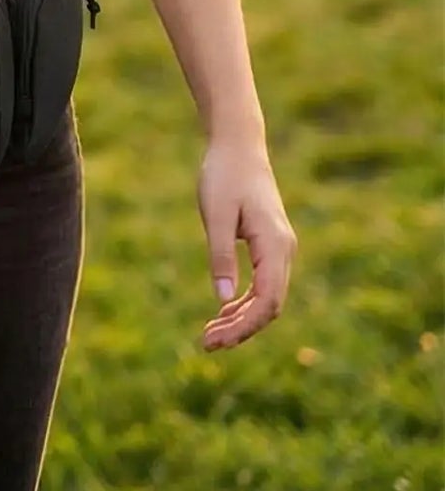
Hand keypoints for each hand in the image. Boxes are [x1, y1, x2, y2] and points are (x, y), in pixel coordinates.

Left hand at [197, 135, 296, 349]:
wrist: (238, 146)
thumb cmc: (223, 175)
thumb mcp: (215, 214)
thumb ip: (220, 255)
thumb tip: (221, 300)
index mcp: (275, 246)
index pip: (268, 301)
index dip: (244, 326)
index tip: (215, 340)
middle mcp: (284, 251)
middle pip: (269, 306)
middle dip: (240, 329)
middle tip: (206, 344)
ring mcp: (280, 250)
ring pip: (267, 298)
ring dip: (241, 318)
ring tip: (210, 335)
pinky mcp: (270, 246)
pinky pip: (263, 284)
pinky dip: (243, 301)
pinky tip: (223, 311)